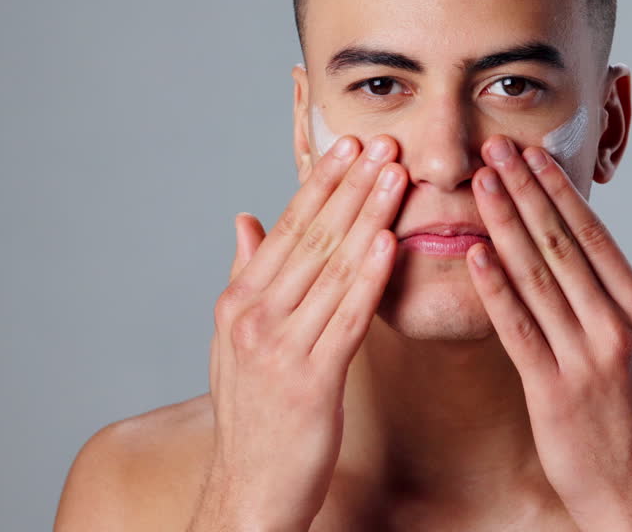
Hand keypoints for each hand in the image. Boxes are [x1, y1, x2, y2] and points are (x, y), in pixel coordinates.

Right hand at [188, 135, 405, 531]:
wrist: (249, 489)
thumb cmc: (255, 414)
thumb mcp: (235, 340)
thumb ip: (246, 275)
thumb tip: (245, 218)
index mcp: (239, 301)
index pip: (288, 228)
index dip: (322, 183)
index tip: (352, 145)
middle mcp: (253, 316)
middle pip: (312, 238)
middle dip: (351, 186)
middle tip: (384, 142)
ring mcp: (278, 347)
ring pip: (332, 268)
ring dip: (367, 216)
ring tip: (396, 175)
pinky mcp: (310, 380)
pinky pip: (347, 318)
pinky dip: (369, 277)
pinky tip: (389, 242)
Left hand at [465, 136, 631, 531]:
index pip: (597, 239)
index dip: (562, 192)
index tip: (536, 155)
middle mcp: (618, 329)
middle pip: (562, 246)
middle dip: (526, 191)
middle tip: (496, 148)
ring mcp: (585, 360)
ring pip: (537, 277)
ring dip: (505, 224)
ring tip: (481, 182)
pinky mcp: (552, 392)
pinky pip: (517, 330)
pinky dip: (495, 289)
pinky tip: (474, 254)